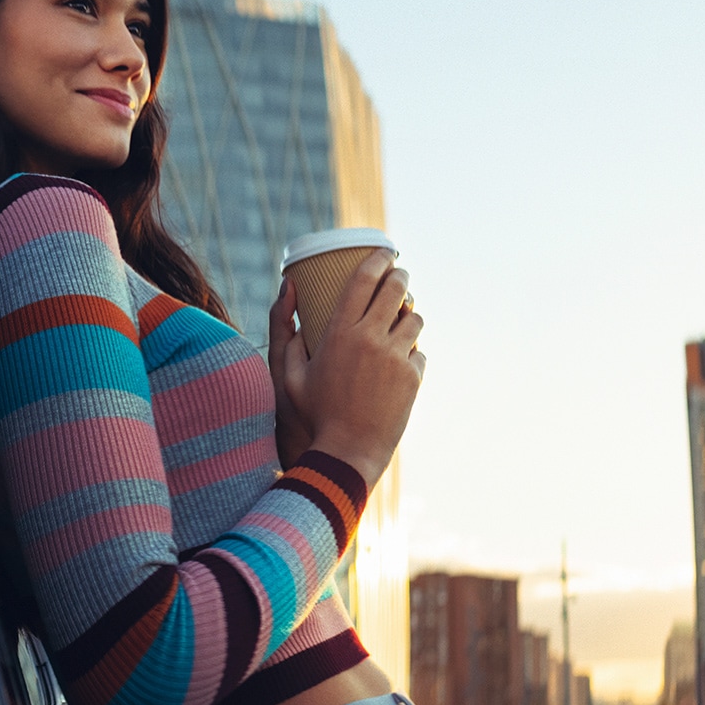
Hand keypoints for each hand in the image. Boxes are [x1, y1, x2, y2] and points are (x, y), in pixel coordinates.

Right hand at [267, 250, 423, 487]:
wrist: (346, 453)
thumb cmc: (312, 415)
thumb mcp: (288, 373)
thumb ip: (284, 330)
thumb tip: (289, 288)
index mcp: (340, 333)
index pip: (364, 279)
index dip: (377, 259)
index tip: (384, 251)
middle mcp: (371, 340)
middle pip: (396, 290)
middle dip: (400, 276)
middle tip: (398, 275)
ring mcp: (396, 358)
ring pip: (415, 319)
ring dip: (409, 315)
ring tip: (401, 318)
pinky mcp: (413, 378)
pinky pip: (420, 353)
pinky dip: (411, 353)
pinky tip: (401, 359)